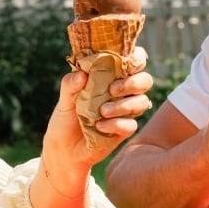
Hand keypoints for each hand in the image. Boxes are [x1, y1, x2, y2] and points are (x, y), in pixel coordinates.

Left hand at [42, 47, 153, 178]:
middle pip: (145, 81)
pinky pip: (131, 124)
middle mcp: (122, 92)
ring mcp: (125, 111)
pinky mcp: (124, 130)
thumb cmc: (65, 118)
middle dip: (133, 83)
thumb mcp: (64, 99)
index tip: (126, 63)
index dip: (136, 59)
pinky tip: (100, 126)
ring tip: (102, 111)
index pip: (133, 61)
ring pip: (142, 102)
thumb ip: (70, 85)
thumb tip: (82, 75)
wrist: (63, 148)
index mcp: (110, 77)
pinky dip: (116, 124)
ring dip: (124, 105)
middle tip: (112, 89)